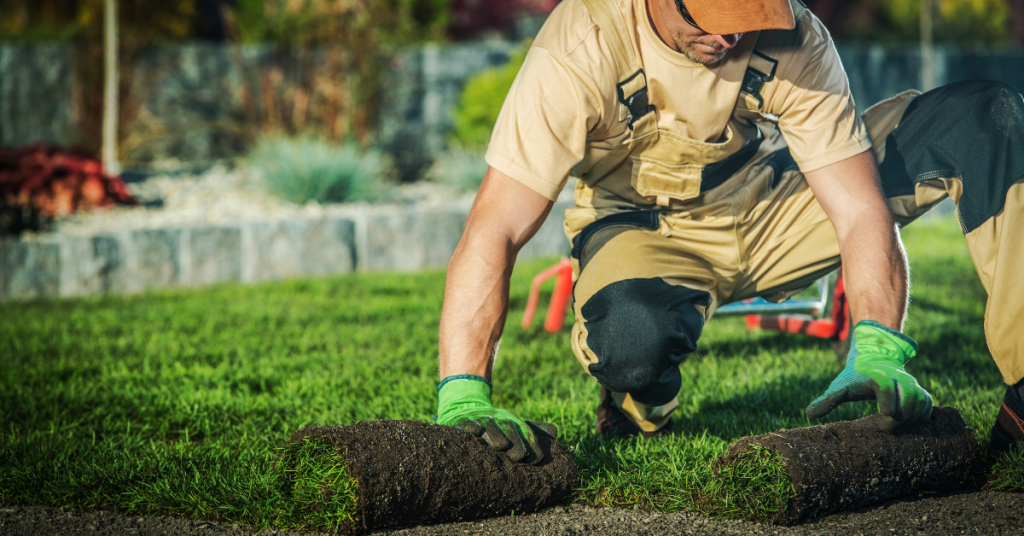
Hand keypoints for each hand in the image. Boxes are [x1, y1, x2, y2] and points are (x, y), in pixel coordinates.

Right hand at [436, 375, 556, 462]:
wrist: (466, 407)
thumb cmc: (495, 423)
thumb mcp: (514, 423)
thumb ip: (533, 429)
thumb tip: (555, 431)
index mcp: (512, 420)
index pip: (525, 433)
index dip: (531, 446)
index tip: (535, 460)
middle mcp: (498, 418)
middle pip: (509, 429)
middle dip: (515, 443)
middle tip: (518, 457)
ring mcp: (480, 418)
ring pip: (489, 426)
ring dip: (495, 436)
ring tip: (501, 446)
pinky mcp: (462, 421)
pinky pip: (467, 423)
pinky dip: (471, 427)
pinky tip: (476, 433)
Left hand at [806, 321, 932, 431]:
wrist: (874, 358)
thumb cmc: (854, 376)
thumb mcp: (840, 386)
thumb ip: (827, 400)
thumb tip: (809, 414)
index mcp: (877, 375)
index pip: (885, 385)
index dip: (887, 399)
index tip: (883, 415)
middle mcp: (898, 378)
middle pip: (907, 397)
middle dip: (898, 417)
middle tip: (884, 428)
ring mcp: (911, 384)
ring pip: (920, 402)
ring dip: (911, 419)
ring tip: (895, 429)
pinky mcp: (919, 391)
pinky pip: (928, 404)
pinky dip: (921, 417)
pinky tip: (908, 426)